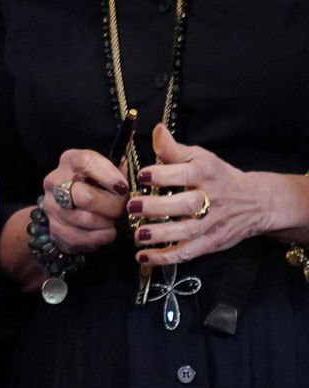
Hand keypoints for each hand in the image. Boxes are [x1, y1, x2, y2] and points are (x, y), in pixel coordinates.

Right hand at [38, 146, 128, 255]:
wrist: (67, 206)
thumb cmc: (94, 185)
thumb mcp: (106, 171)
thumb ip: (119, 170)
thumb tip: (133, 174)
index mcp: (69, 161)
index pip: (86, 162)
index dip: (108, 175)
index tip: (123, 187)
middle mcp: (55, 182)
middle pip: (85, 197)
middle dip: (111, 206)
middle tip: (121, 209)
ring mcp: (52, 207)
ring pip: (86, 220)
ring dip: (107, 223)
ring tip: (111, 220)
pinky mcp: (54, 229)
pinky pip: (83, 238)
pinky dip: (100, 238)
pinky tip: (104, 232)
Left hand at [131, 123, 308, 264]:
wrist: (255, 201)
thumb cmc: (218, 176)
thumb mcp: (200, 157)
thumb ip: (174, 149)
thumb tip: (156, 130)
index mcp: (206, 174)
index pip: (186, 174)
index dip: (163, 175)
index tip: (142, 175)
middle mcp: (211, 198)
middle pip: (187, 205)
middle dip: (159, 207)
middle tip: (132, 207)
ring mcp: (212, 223)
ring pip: (188, 232)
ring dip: (161, 236)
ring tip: (137, 235)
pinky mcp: (211, 242)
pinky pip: (188, 252)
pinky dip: (166, 257)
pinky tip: (144, 256)